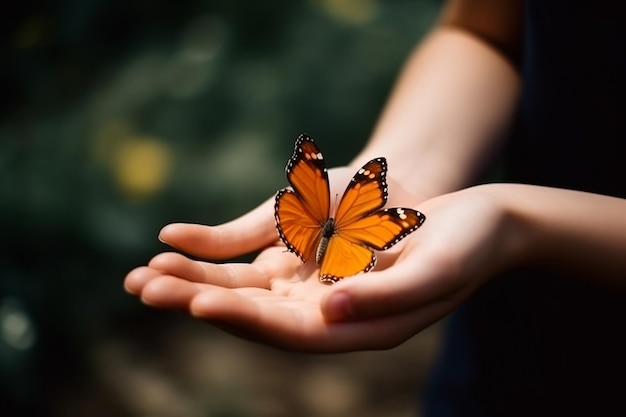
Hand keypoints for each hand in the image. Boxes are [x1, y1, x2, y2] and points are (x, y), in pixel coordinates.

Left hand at [125, 180, 518, 351]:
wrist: (482, 222)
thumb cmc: (467, 245)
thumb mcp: (434, 267)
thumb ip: (385, 295)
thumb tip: (328, 311)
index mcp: (364, 328)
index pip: (293, 332)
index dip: (246, 318)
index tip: (199, 300)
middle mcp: (337, 318)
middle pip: (259, 317)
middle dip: (203, 301)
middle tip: (146, 286)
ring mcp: (327, 295)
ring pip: (254, 295)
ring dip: (203, 283)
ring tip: (150, 272)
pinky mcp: (323, 270)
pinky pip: (267, 272)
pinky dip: (228, 264)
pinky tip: (192, 255)